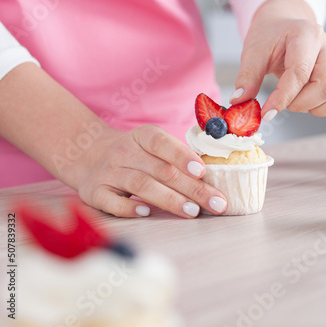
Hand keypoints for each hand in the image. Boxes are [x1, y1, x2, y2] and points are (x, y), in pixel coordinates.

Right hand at [75, 125, 226, 217]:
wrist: (85, 153)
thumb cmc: (133, 154)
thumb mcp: (150, 144)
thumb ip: (175, 156)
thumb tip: (212, 178)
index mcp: (142, 137)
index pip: (163, 143)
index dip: (183, 157)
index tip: (203, 172)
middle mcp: (125, 152)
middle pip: (161, 170)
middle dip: (192, 188)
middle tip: (215, 203)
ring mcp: (109, 172)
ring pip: (141, 185)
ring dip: (169, 199)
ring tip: (192, 211)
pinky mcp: (95, 192)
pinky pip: (112, 201)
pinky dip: (129, 208)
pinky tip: (146, 213)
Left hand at [230, 0, 325, 120]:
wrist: (284, 26)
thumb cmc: (271, 37)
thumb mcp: (253, 51)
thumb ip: (247, 77)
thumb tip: (239, 102)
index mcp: (306, 35)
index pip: (300, 73)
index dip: (282, 98)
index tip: (267, 113)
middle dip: (302, 104)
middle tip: (285, 103)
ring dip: (320, 108)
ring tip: (300, 102)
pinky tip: (324, 106)